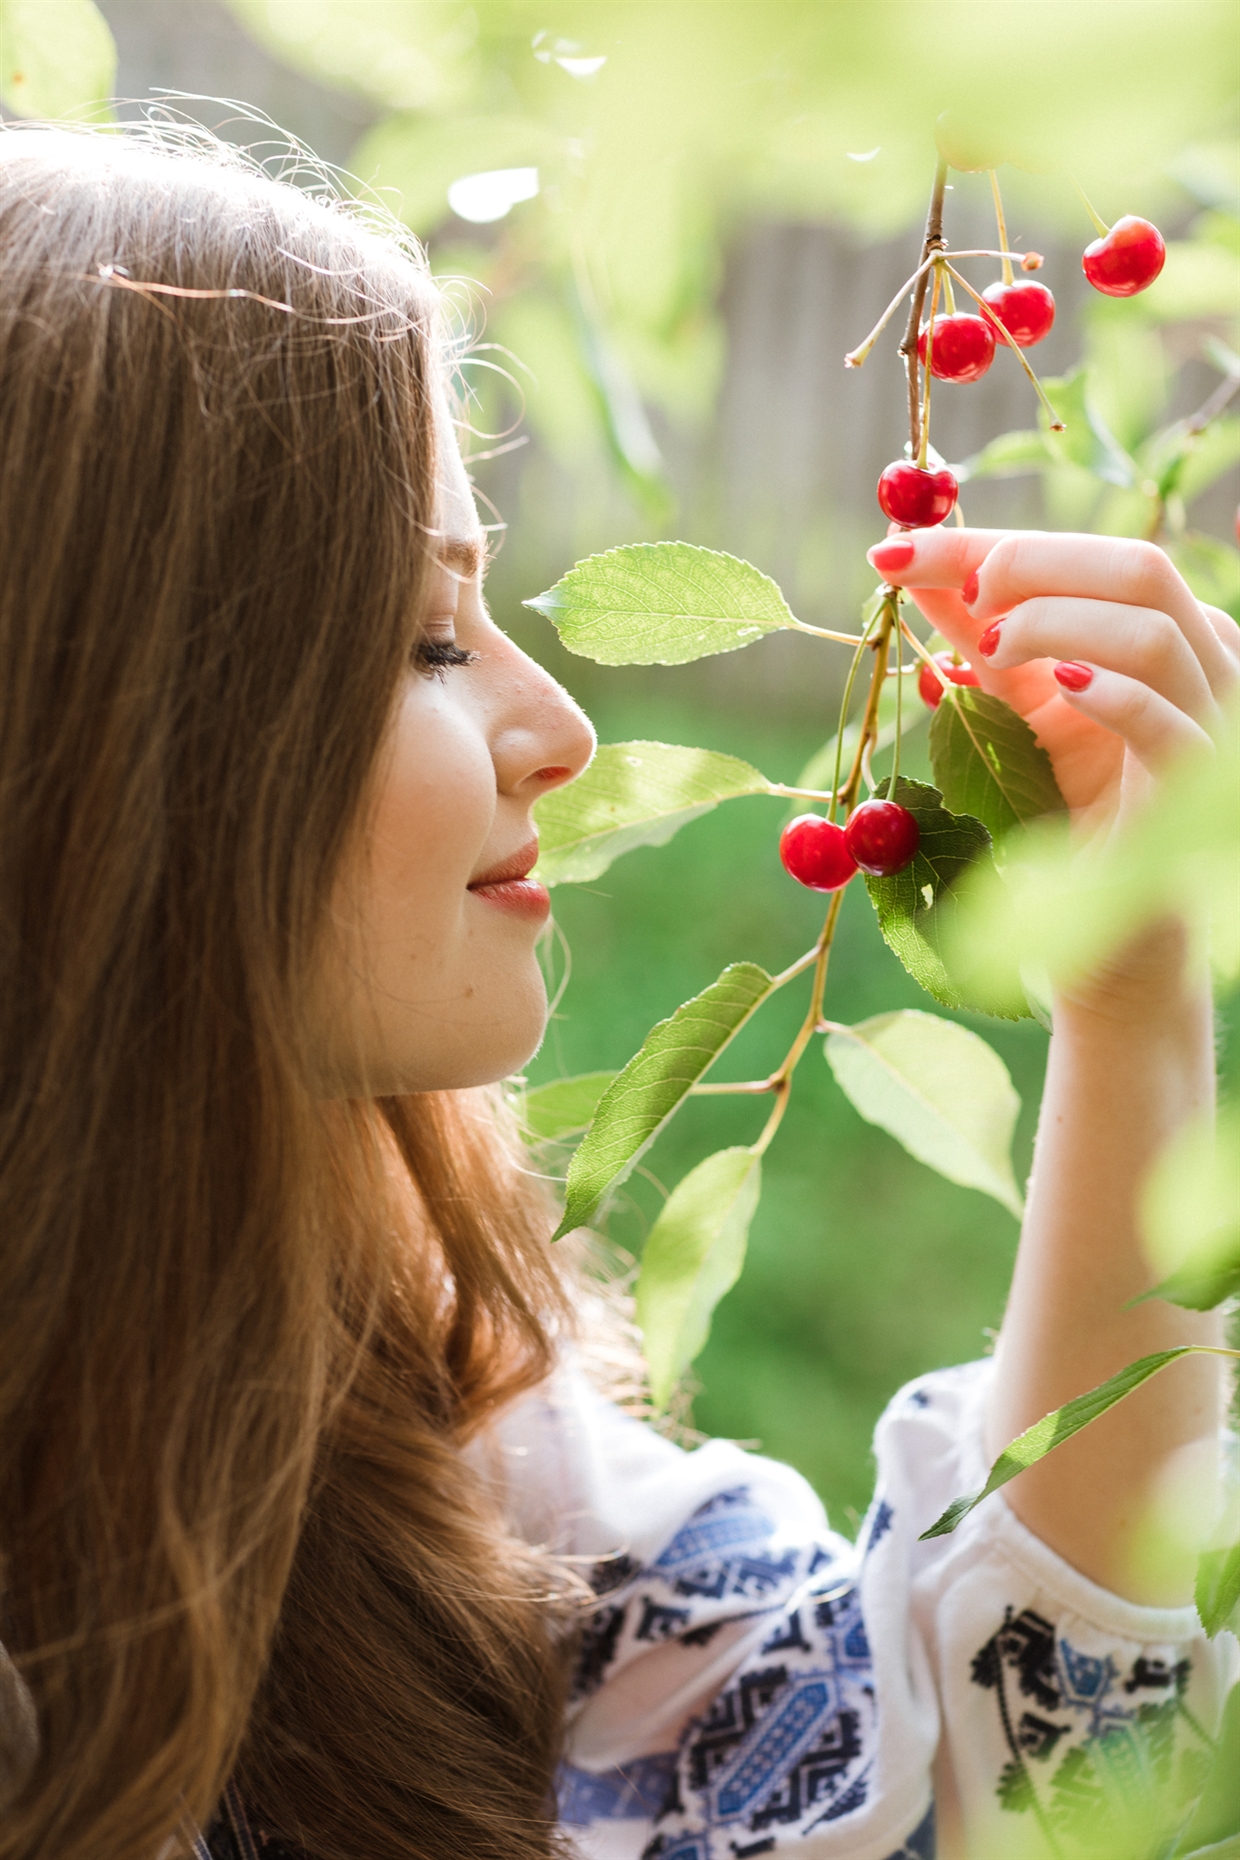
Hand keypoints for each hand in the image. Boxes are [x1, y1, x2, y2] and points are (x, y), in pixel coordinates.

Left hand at [869, 528, 1239, 839]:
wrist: (1104, 915)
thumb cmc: (1066, 803)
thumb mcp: (1013, 701)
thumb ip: (977, 630)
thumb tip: (907, 557)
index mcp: (1164, 628)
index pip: (1087, 556)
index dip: (991, 543)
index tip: (898, 549)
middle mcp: (1201, 661)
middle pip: (1138, 569)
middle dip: (1034, 564)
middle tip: (964, 594)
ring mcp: (1207, 720)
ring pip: (1152, 633)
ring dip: (1056, 623)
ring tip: (993, 649)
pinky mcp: (1192, 786)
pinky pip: (1165, 723)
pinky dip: (1109, 694)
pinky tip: (1060, 686)